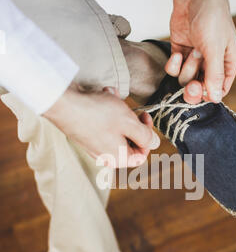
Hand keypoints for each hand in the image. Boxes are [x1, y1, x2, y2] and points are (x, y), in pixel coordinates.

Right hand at [43, 85, 159, 167]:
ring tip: (113, 96)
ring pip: (116, 127)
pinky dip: (106, 108)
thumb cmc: (96, 114)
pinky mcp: (85, 132)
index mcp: (118, 157)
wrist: (63, 103)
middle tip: (130, 106)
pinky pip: (103, 122)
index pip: (141, 155)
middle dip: (131, 119)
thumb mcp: (129, 123)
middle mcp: (105, 154)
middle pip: (128, 140)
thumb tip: (156, 143)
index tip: (145, 119)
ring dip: (119, 109)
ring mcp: (93, 143)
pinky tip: (104, 94)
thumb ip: (145, 135)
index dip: (148, 138)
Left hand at [165, 0, 235, 103]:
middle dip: (194, 89)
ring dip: (187, 69)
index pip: (219, 90)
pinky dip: (174, 64)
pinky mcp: (181, 51)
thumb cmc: (212, 17)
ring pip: (186, 79)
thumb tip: (215, 99)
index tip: (201, 91)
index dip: (208, 94)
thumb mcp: (215, 49)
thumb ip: (214, 75)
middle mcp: (212, 63)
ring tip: (193, 52)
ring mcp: (195, 58)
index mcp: (227, 63)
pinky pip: (174, 69)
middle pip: (200, 88)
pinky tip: (177, 54)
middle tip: (191, 86)